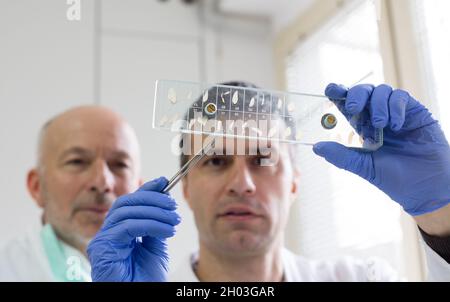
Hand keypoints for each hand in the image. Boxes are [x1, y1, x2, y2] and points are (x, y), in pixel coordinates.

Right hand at [87, 177, 180, 280]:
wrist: (141, 299)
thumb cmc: (145, 280)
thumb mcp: (155, 247)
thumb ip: (156, 225)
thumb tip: (164, 201)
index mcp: (119, 232)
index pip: (131, 203)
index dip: (147, 190)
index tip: (165, 182)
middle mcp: (108, 234)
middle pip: (126, 203)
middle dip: (152, 199)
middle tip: (173, 205)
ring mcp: (103, 241)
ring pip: (127, 212)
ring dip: (155, 212)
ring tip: (174, 221)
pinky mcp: (102, 248)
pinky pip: (127, 227)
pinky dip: (150, 225)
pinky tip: (167, 231)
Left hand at [313, 83, 449, 215]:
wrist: (426, 187)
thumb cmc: (396, 179)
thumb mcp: (365, 167)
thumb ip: (342, 156)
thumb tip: (316, 147)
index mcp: (363, 128)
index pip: (348, 106)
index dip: (338, 94)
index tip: (330, 89)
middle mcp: (378, 117)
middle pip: (363, 93)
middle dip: (356, 95)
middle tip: (354, 108)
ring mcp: (396, 113)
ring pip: (382, 91)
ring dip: (377, 104)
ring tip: (381, 124)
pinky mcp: (415, 112)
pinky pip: (401, 98)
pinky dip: (396, 107)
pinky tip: (397, 125)